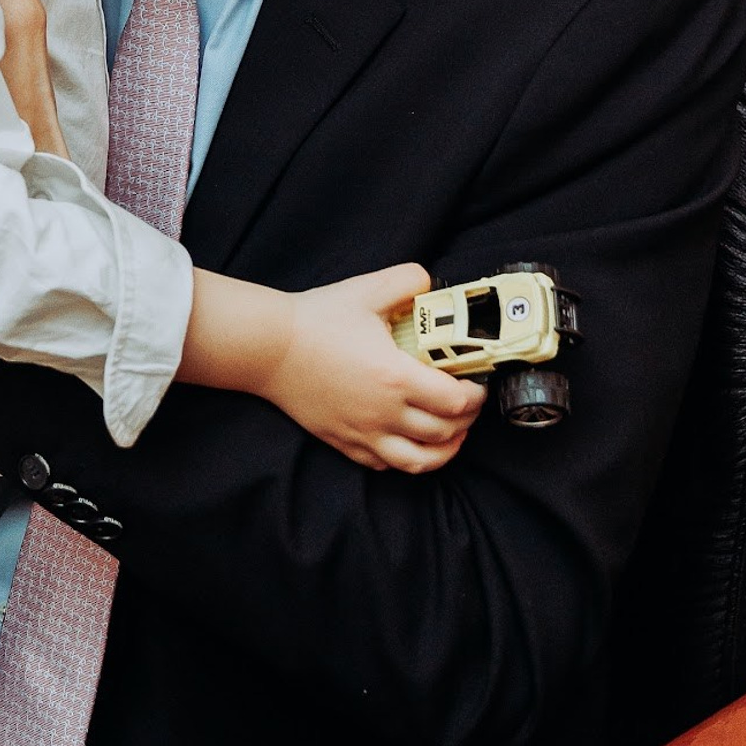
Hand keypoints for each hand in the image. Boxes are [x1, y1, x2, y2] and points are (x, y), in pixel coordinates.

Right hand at [264, 264, 487, 472]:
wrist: (268, 348)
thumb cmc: (316, 319)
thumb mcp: (366, 289)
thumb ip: (407, 280)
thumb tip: (431, 283)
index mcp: (396, 377)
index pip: (456, 401)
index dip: (476, 396)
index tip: (478, 383)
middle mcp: (385, 414)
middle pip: (445, 433)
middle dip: (466, 420)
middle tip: (470, 403)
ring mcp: (364, 433)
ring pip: (419, 461)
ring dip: (444, 451)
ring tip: (452, 435)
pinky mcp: (343, 442)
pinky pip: (385, 464)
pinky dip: (406, 459)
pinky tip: (410, 443)